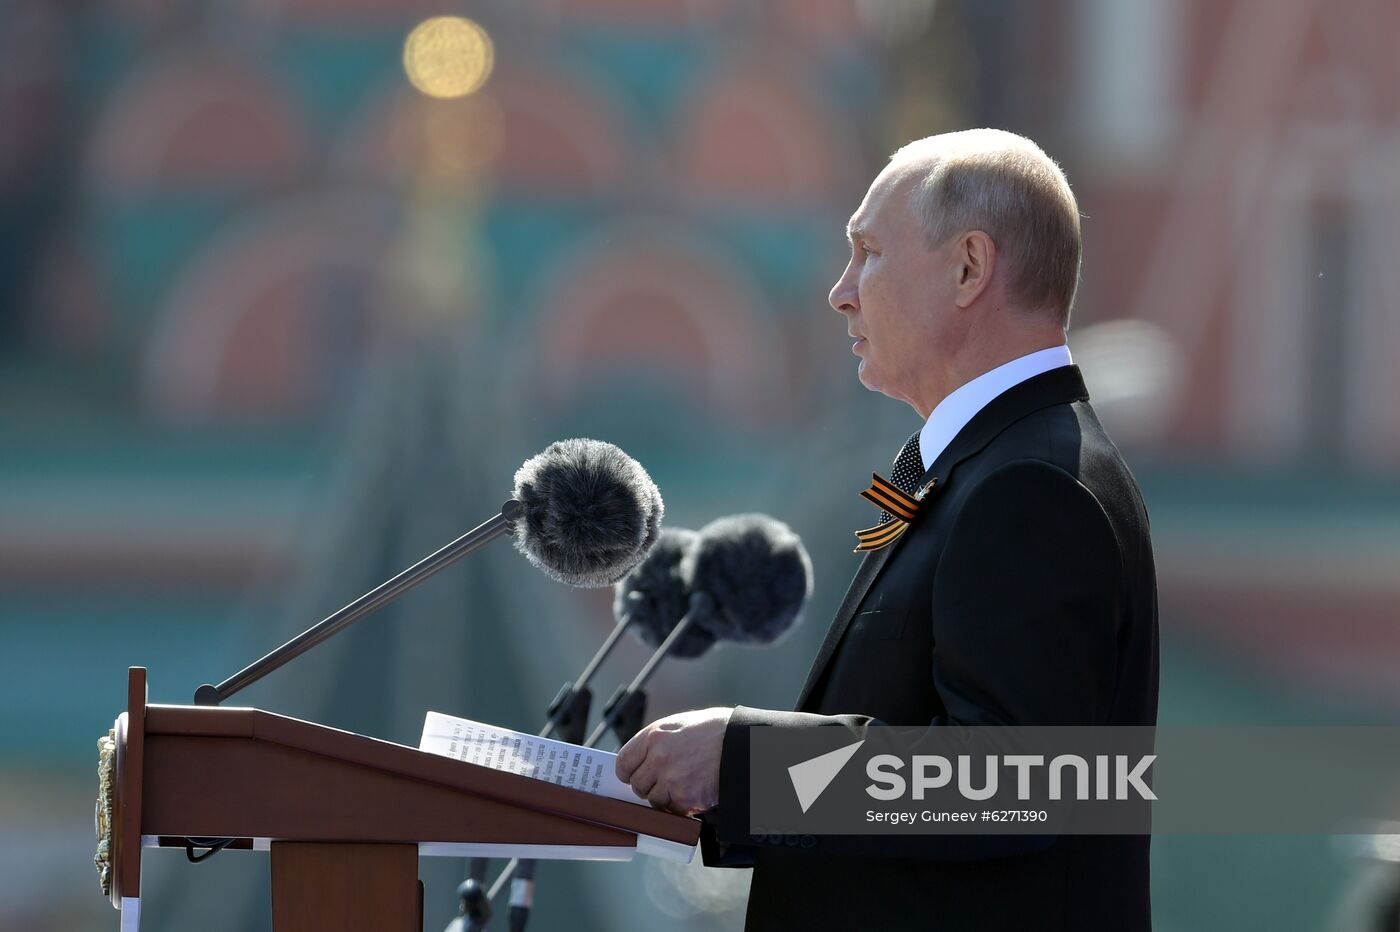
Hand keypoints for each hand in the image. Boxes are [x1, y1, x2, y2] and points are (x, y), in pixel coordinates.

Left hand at [615, 707, 732, 815]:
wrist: (740, 742)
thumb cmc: (711, 731)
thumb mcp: (677, 726)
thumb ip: (655, 743)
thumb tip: (639, 762)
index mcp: (653, 737)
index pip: (623, 764)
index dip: (628, 772)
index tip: (633, 775)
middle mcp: (658, 758)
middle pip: (637, 785)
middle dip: (649, 785)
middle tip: (666, 779)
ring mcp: (672, 780)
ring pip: (654, 800)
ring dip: (665, 797)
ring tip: (684, 782)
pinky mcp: (686, 798)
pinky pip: (673, 810)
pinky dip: (682, 805)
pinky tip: (694, 790)